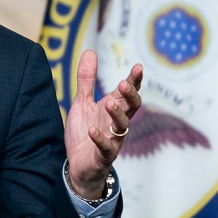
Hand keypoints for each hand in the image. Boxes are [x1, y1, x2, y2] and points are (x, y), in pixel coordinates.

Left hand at [64, 49, 142, 199]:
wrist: (78, 165)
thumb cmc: (85, 131)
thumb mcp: (82, 102)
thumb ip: (87, 80)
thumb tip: (90, 51)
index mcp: (113, 108)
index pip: (127, 92)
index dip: (134, 81)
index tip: (138, 67)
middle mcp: (116, 122)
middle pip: (131, 107)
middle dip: (130, 95)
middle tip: (125, 83)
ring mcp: (112, 139)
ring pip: (122, 126)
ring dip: (117, 114)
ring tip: (108, 102)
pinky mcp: (103, 155)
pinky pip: (106, 147)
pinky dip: (100, 139)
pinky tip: (93, 130)